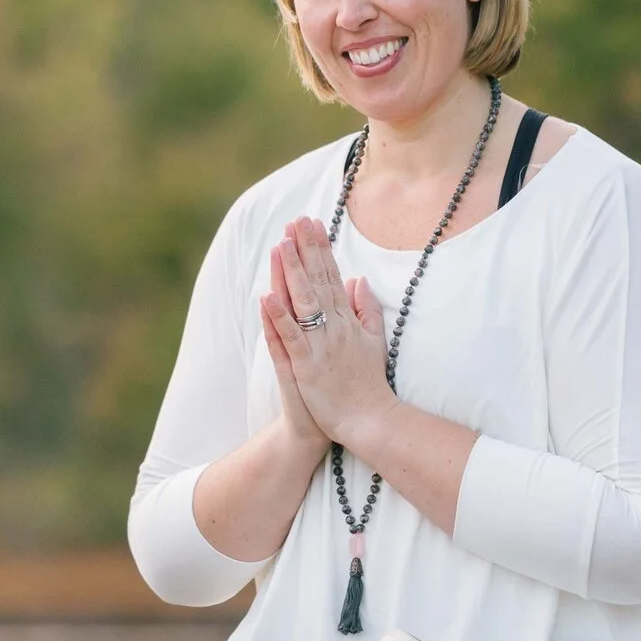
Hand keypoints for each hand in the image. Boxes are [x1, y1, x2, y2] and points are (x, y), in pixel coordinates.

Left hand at [262, 216, 394, 451]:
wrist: (371, 420)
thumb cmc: (368, 383)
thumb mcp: (374, 340)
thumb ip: (366, 309)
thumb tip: (358, 279)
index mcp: (347, 320)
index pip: (332, 276)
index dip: (321, 249)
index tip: (312, 224)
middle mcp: (334, 327)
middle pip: (318, 281)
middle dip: (306, 249)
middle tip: (295, 220)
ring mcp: (320, 346)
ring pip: (303, 302)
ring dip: (291, 273)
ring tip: (281, 245)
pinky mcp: (307, 367)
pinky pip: (290, 338)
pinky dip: (278, 317)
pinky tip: (266, 296)